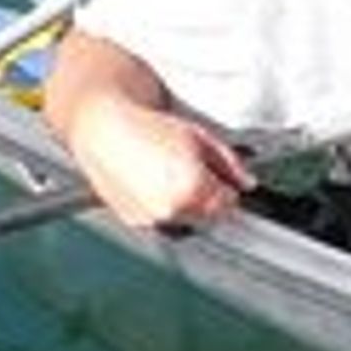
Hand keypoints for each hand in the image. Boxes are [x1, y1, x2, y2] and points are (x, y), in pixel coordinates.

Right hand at [61, 97, 249, 231]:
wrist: (104, 127)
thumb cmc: (146, 127)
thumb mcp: (200, 137)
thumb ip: (230, 164)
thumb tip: (246, 181)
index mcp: (194, 189)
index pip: (229, 204)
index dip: (227, 188)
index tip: (220, 178)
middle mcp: (172, 209)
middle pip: (210, 217)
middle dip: (209, 198)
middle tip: (193, 171)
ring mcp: (152, 218)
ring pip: (186, 222)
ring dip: (186, 206)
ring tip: (170, 175)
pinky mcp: (135, 220)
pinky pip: (161, 221)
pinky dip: (163, 208)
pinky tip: (153, 183)